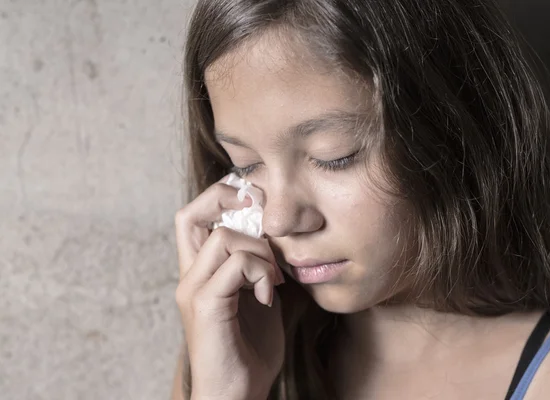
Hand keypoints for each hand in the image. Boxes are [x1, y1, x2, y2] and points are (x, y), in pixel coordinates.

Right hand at [175, 181, 284, 399]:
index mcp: (200, 273)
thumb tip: (278, 239)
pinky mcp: (205, 306)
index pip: (194, 217)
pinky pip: (235, 265)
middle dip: (226, 200)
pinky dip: (260, 272)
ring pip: (222, 236)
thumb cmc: (249, 351)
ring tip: (274, 279)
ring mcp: (193, 290)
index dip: (222, 197)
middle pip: (188, 214)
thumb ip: (260, 269)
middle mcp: (190, 277)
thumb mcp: (260, 298)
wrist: (236, 395)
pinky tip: (269, 296)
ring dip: (260, 250)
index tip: (258, 204)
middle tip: (260, 215)